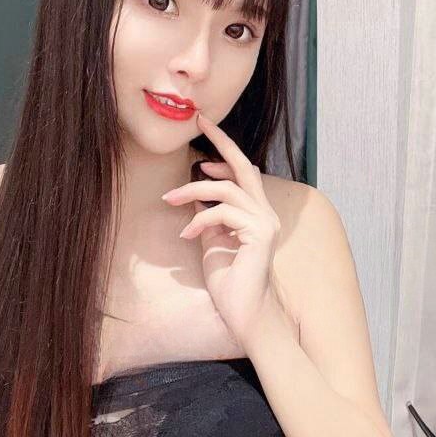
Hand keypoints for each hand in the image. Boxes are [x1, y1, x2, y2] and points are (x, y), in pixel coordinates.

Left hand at [161, 113, 281, 346]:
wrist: (245, 315)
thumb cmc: (230, 283)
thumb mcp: (212, 242)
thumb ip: (208, 218)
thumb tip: (192, 195)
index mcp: (256, 213)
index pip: (242, 172)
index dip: (224, 149)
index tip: (203, 130)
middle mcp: (265, 214)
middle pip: (244, 167)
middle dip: (221, 142)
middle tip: (199, 121)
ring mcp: (265, 223)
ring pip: (227, 189)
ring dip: (192, 191)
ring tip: (169, 199)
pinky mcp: (260, 235)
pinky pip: (224, 213)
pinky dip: (200, 220)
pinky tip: (187, 234)